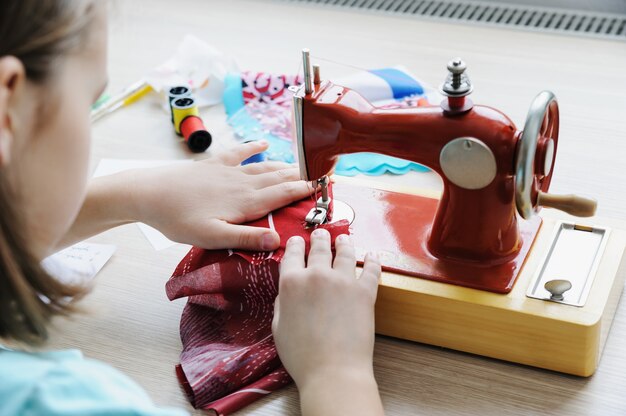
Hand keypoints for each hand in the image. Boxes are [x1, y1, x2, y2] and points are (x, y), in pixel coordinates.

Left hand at [110, 141, 313, 250]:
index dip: (304, 190)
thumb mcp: (212, 237)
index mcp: (245, 202)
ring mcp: (228, 171)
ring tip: (302, 166)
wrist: (148, 193)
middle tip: (321, 175)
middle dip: (301, 176)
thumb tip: (278, 240)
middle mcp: (241, 183)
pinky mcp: (213, 164)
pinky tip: (263, 144)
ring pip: (264, 167)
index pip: (283, 195)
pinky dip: (253, 148)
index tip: (323, 187)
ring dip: (285, 166)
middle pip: (278, 178)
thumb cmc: (178, 219)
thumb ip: (245, 237)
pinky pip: (238, 153)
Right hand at [272, 229, 383, 415]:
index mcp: (291, 283)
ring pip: (345, 252)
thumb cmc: (302, 356)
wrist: (332, 371)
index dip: (295, 245)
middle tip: (321, 234)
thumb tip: (287, 291)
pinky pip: (371, 270)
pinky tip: (372, 256)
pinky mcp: (365, 292)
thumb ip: (282, 303)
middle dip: (320, 238)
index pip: (293, 254)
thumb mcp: (279, 327)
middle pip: (319, 247)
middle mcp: (317, 275)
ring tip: (344, 238)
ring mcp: (343, 281)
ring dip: (343, 242)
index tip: (297, 241)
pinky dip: (372, 261)